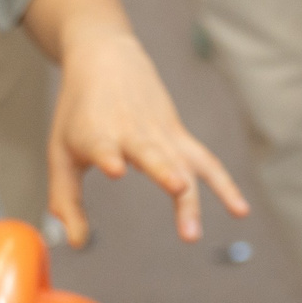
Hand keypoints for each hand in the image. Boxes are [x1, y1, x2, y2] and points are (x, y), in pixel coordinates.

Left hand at [48, 28, 248, 244]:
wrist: (107, 58)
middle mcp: (132, 132)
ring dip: (190, 198)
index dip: (108, 156)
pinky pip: (206, 163)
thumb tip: (77, 244)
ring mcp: (160, 133)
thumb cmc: (80, 111)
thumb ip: (65, 200)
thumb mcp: (60, 152)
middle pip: (153, 154)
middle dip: (165, 172)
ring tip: (193, 232)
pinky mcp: (179, 136)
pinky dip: (224, 186)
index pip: (103, 146)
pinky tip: (241, 210)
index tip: (114, 169)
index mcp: (96, 133)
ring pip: (182, 164)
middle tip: (177, 188)